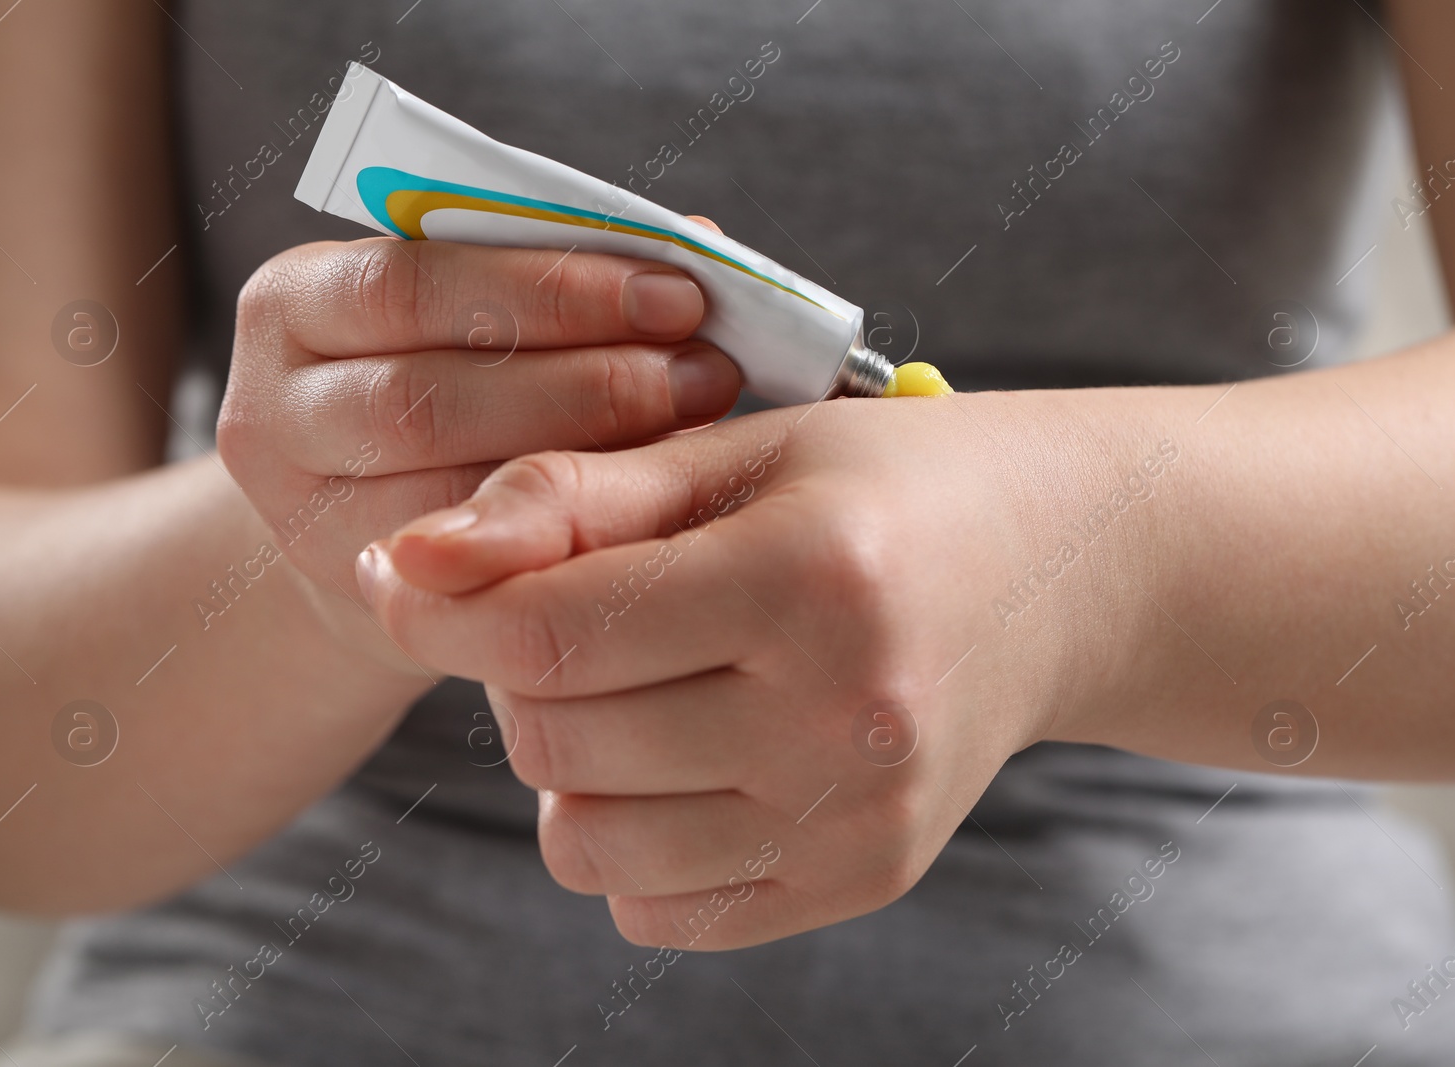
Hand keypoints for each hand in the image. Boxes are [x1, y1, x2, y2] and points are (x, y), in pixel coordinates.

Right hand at [216, 235, 741, 669]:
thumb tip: (698, 241)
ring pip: (448, 491)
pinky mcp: (362, 595)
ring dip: (588, 458)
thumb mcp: (475, 309)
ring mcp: (301, 515)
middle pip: (426, 397)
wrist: (387, 525)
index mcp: (292, 301)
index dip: (549, 289)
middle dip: (587, 382)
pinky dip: (568, 531)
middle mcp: (271, 409)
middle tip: (707, 372)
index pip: (408, 284)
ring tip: (694, 429)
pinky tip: (648, 503)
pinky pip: (474, 569)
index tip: (676, 296)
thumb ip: (559, 272)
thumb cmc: (454, 381)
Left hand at [354, 393, 1130, 945]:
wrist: (1054, 572)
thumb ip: (567, 498)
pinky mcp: (862, 881)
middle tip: (571, 610)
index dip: (440, 604)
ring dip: (568, 761)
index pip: (551, 633)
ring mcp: (861, 820)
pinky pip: (655, 907)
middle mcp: (847, 718)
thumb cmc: (882, 489)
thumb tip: (407, 560)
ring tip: (636, 682)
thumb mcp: (733, 451)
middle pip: (556, 740)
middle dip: (517, 672)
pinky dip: (631, 835)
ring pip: (587, 843)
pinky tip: (686, 753)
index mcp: (812, 580)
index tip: (400, 569)